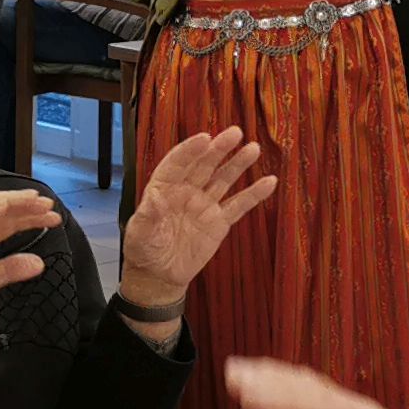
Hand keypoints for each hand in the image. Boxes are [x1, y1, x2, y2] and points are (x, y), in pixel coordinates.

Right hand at [0, 190, 56, 330]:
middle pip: (2, 212)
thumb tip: (39, 264)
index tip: (53, 218)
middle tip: (50, 207)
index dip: (30, 219)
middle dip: (27, 208)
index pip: (8, 223)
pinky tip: (4, 206)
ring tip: (33, 200)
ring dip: (11, 202)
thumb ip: (9, 271)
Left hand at [115, 127, 274, 311]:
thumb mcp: (139, 232)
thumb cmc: (144, 249)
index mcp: (164, 187)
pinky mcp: (219, 222)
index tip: (205, 138)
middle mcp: (186, 191)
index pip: (178, 163)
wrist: (159, 275)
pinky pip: (238, 206)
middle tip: (234, 133)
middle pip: (204, 165)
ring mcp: (204, 205)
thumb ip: (148, 215)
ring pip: (223, 180)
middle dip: (219, 149)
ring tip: (253, 149)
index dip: (191, 150)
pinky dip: (253, 194)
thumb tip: (155, 199)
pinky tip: (269, 182)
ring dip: (238, 164)